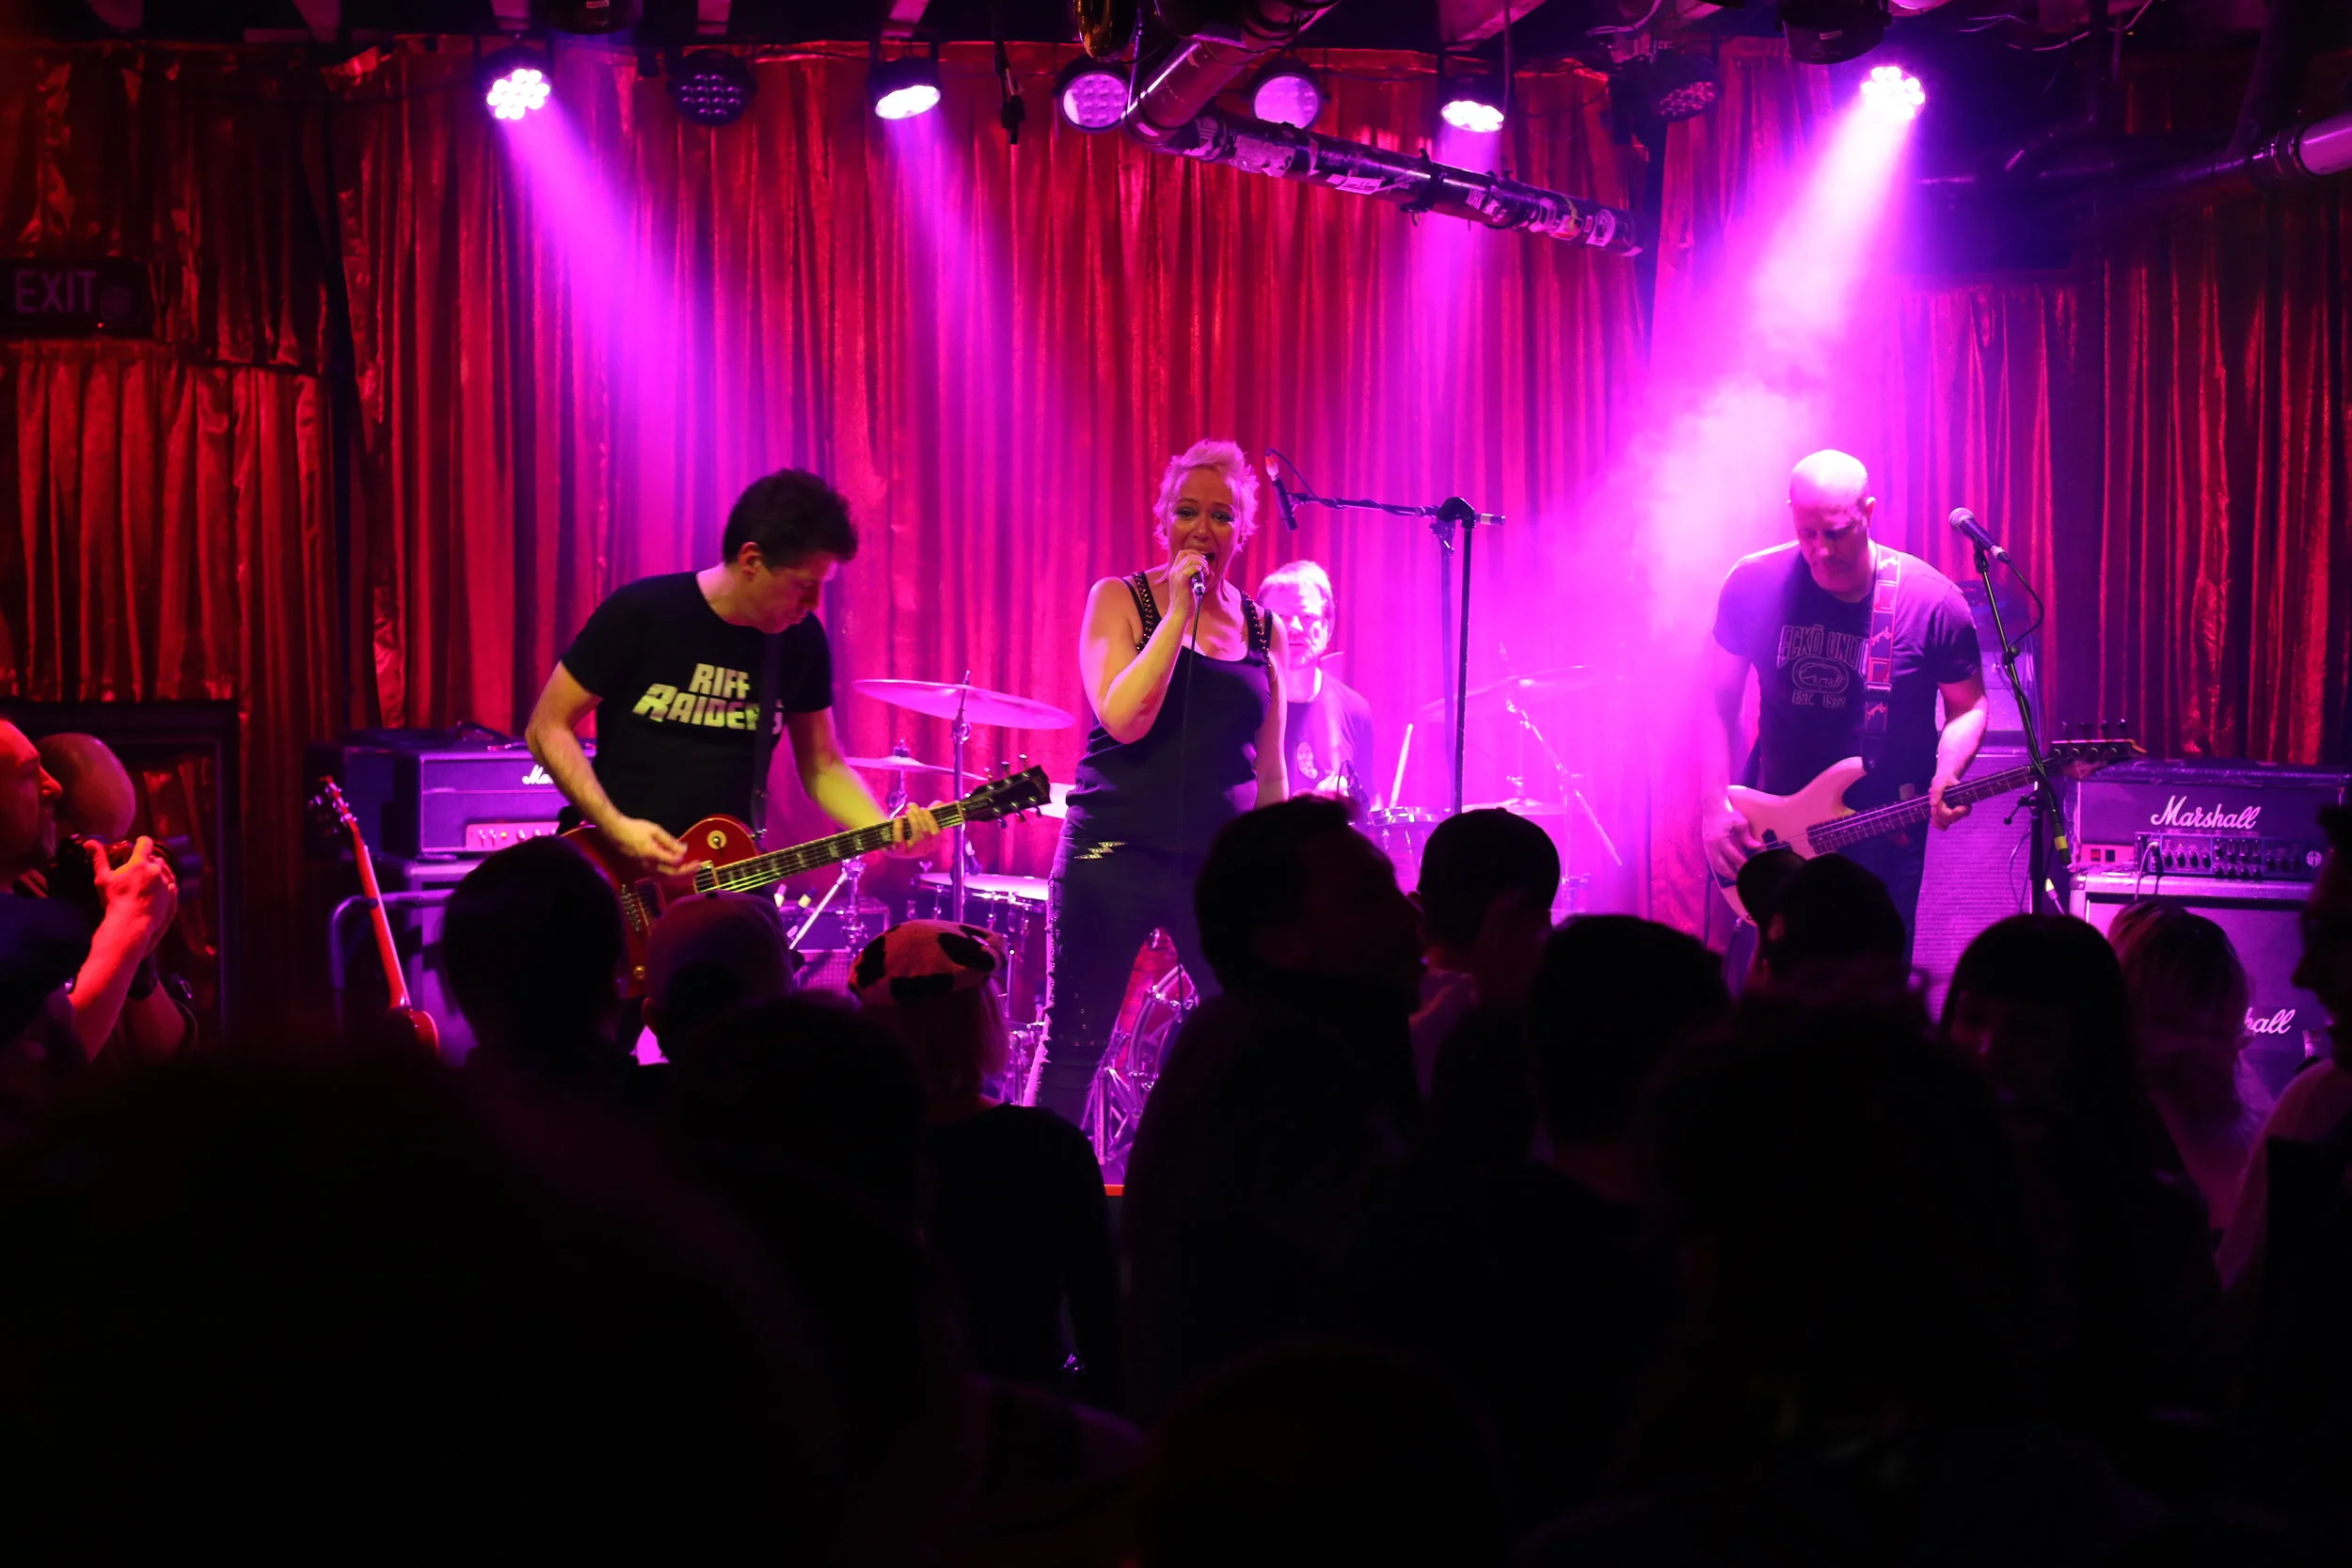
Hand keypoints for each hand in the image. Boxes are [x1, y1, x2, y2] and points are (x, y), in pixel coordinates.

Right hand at [92, 837, 175, 955]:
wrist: (131, 923)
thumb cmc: (114, 899)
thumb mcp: (103, 878)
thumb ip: (99, 858)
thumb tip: (89, 841)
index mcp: (140, 863)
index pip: (146, 843)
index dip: (142, 841)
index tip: (138, 843)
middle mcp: (156, 870)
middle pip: (154, 858)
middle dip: (146, 860)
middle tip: (137, 865)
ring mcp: (165, 882)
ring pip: (163, 870)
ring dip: (157, 870)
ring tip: (147, 876)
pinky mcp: (171, 894)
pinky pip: (171, 883)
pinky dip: (165, 882)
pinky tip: (158, 885)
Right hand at [605, 815, 690, 872]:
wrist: (616, 832)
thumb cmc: (635, 828)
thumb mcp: (655, 830)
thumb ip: (670, 841)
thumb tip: (684, 849)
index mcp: (652, 854)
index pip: (674, 863)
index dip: (686, 862)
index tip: (695, 859)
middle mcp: (649, 865)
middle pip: (672, 875)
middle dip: (687, 873)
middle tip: (698, 867)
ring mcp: (645, 869)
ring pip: (665, 880)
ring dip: (680, 879)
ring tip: (691, 875)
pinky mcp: (643, 870)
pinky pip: (659, 879)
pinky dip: (671, 880)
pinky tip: (677, 877)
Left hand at [884, 803, 943, 860]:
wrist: (890, 838)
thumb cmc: (909, 828)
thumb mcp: (921, 821)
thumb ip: (931, 813)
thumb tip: (939, 803)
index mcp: (932, 844)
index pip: (936, 834)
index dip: (931, 820)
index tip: (925, 809)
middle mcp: (923, 850)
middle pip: (925, 832)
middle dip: (920, 816)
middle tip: (912, 805)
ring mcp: (911, 853)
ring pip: (916, 836)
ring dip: (912, 820)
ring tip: (908, 811)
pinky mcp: (898, 852)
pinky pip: (900, 841)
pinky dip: (899, 828)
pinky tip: (898, 818)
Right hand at [1167, 551, 1211, 616]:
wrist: (1179, 613)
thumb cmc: (1186, 602)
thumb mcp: (1195, 588)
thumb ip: (1203, 579)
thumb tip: (1212, 573)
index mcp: (1174, 571)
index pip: (1183, 553)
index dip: (1194, 553)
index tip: (1203, 561)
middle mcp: (1174, 571)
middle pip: (1187, 553)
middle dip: (1200, 557)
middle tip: (1206, 567)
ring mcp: (1176, 575)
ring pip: (1190, 559)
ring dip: (1201, 563)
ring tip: (1206, 572)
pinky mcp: (1181, 581)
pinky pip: (1191, 568)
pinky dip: (1200, 568)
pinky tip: (1204, 575)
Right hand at [1702, 800, 1763, 879]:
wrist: (1712, 805)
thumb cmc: (1727, 812)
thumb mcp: (1741, 823)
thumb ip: (1747, 837)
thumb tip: (1757, 847)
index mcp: (1720, 839)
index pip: (1733, 856)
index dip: (1742, 863)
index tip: (1750, 868)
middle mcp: (1711, 844)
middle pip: (1721, 865)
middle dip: (1731, 873)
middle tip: (1741, 878)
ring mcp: (1707, 845)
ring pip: (1714, 864)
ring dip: (1723, 872)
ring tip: (1733, 877)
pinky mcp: (1705, 844)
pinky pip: (1711, 859)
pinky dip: (1717, 866)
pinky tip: (1723, 869)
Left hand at [1929, 775, 1971, 830]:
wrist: (1943, 780)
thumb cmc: (1944, 779)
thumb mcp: (1940, 781)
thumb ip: (1937, 791)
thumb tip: (1933, 804)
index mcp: (1964, 801)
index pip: (1959, 813)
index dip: (1947, 810)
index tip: (1940, 802)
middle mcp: (1961, 810)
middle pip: (1951, 819)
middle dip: (1939, 812)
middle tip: (1935, 803)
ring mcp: (1953, 815)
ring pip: (1946, 824)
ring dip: (1936, 817)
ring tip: (1933, 807)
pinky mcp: (1946, 817)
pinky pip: (1942, 826)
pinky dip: (1936, 823)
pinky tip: (1931, 817)